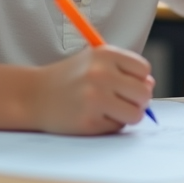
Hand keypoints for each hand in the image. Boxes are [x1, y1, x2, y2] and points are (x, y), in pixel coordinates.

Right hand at [31, 45, 154, 134]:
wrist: (33, 96)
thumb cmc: (70, 78)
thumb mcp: (95, 61)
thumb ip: (124, 70)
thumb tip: (150, 85)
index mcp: (105, 54)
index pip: (144, 70)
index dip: (138, 80)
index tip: (125, 84)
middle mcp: (101, 74)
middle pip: (144, 93)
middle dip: (137, 101)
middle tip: (121, 101)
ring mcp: (94, 98)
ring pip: (136, 114)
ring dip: (127, 116)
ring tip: (110, 110)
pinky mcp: (88, 121)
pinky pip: (117, 128)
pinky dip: (110, 125)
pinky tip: (93, 117)